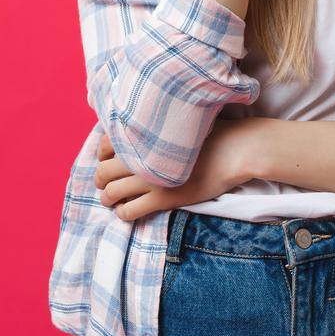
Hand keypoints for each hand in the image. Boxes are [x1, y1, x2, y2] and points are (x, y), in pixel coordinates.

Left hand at [93, 118, 260, 222]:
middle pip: (103, 172)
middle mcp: (141, 157)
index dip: (102, 155)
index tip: (107, 160)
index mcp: (144, 135)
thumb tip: (144, 128)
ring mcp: (150, 179)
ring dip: (108, 199)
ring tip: (112, 201)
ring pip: (111, 194)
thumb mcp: (179, 122)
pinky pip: (129, 212)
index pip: (105, 144)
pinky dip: (123, 214)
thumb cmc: (212, 132)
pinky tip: (129, 211)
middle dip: (101, 181)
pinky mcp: (162, 199)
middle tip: (107, 184)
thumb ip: (157, 126)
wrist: (234, 150)